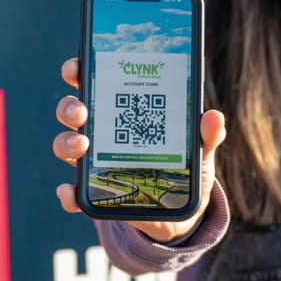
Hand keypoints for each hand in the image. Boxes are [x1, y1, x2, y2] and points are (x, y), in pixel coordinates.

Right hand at [53, 57, 225, 242]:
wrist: (181, 213)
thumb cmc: (185, 168)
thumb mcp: (199, 149)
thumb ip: (206, 135)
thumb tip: (214, 117)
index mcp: (122, 110)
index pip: (94, 82)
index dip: (79, 71)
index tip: (76, 67)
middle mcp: (101, 131)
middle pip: (72, 110)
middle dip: (69, 106)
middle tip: (82, 111)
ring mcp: (93, 162)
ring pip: (66, 145)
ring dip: (66, 142)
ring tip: (82, 144)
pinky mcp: (94, 193)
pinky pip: (73, 193)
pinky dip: (68, 193)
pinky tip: (71, 192)